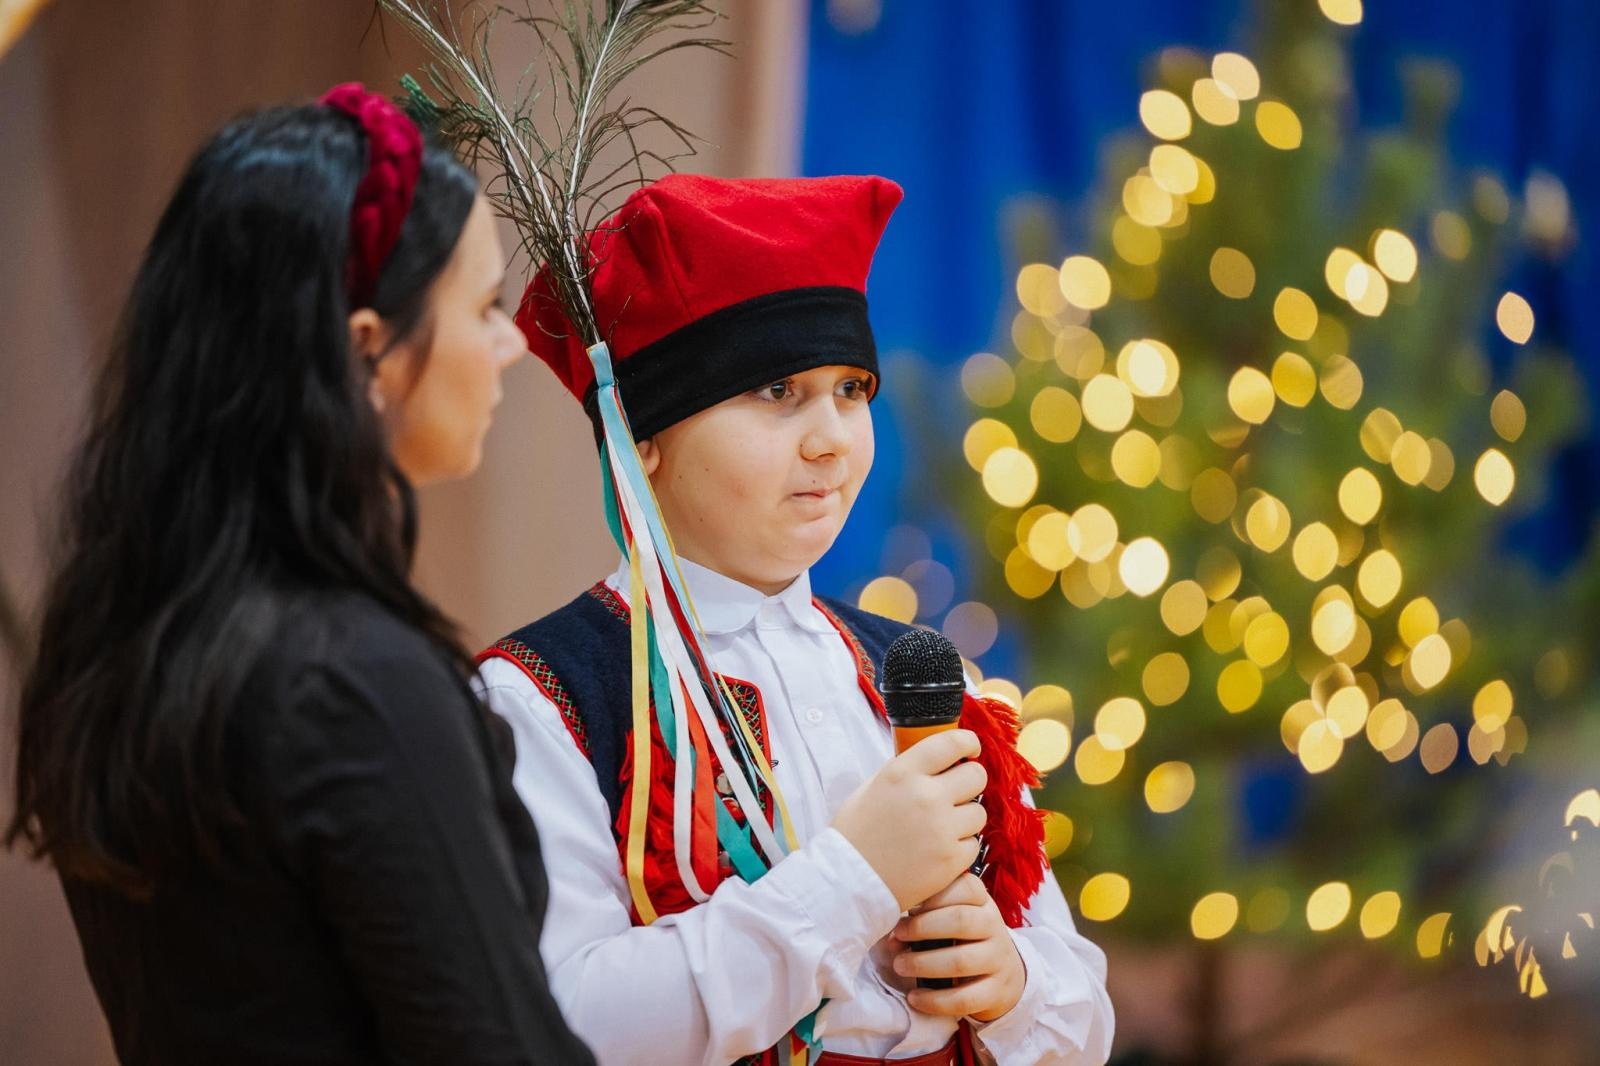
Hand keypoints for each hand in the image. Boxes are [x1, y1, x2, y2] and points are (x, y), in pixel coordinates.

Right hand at [831, 729, 986, 910]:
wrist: (848, 881)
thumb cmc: (856, 834)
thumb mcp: (872, 787)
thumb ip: (907, 771)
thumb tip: (937, 760)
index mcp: (903, 773)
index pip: (952, 742)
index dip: (968, 742)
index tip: (970, 749)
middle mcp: (926, 796)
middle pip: (976, 776)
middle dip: (970, 782)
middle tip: (958, 793)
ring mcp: (941, 829)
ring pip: (978, 812)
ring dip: (965, 818)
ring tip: (942, 828)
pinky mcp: (951, 859)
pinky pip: (973, 844)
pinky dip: (960, 848)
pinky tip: (938, 851)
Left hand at [891, 873, 1025, 1022]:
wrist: (1003, 975)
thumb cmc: (964, 939)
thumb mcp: (952, 919)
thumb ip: (926, 916)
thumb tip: (893, 933)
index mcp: (981, 902)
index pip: (965, 887)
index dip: (933, 894)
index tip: (907, 904)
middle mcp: (994, 926)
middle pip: (961, 920)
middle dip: (922, 927)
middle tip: (898, 935)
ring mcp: (998, 960)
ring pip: (961, 961)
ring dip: (923, 964)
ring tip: (900, 966)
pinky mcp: (997, 992)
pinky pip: (965, 999)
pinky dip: (935, 1000)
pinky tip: (915, 997)